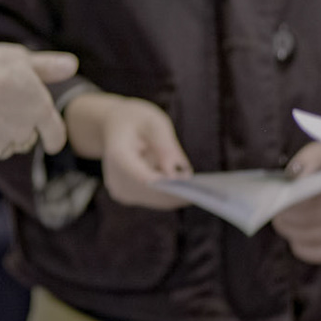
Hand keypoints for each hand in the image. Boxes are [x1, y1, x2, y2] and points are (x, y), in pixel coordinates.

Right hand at [0, 43, 78, 158]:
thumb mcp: (22, 58)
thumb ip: (47, 66)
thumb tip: (72, 65)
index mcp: (40, 110)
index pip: (56, 134)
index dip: (55, 140)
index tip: (52, 145)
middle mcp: (25, 130)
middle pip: (28, 138)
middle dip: (21, 130)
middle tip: (6, 108)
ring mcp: (1, 140)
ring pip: (5, 143)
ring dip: (1, 134)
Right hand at [64, 93, 192, 209]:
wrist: (112, 125)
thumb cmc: (135, 119)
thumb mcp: (152, 121)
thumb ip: (164, 143)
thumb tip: (176, 172)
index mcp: (118, 155)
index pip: (143, 178)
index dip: (167, 186)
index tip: (191, 187)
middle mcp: (116, 178)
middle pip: (152, 194)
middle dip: (179, 192)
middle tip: (208, 189)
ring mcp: (121, 190)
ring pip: (156, 200)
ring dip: (178, 194)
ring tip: (200, 186)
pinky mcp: (128, 196)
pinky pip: (155, 199)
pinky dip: (171, 193)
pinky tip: (186, 184)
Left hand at [270, 142, 320, 263]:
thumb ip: (311, 158)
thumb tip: (291, 178)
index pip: (312, 203)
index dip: (288, 203)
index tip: (274, 197)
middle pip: (307, 223)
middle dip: (284, 217)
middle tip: (272, 209)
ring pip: (309, 239)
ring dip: (289, 231)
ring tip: (281, 219)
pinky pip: (319, 254)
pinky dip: (301, 246)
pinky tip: (296, 234)